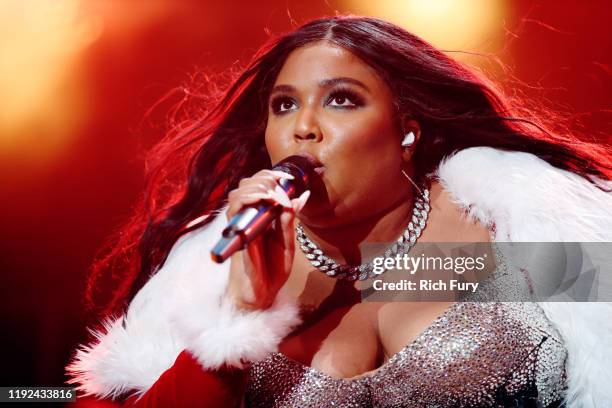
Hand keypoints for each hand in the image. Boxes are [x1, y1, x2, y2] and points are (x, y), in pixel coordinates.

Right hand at [225, 169, 309, 310]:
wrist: (262, 294)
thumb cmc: (272, 271)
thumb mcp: (287, 243)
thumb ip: (290, 220)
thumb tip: (301, 196)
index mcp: (261, 217)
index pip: (259, 186)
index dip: (270, 176)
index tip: (286, 178)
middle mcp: (248, 218)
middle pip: (246, 185)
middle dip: (264, 178)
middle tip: (280, 187)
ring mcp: (240, 226)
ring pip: (237, 194)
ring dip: (257, 187)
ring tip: (273, 194)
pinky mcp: (236, 235)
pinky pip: (234, 211)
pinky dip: (248, 199)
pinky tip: (264, 199)